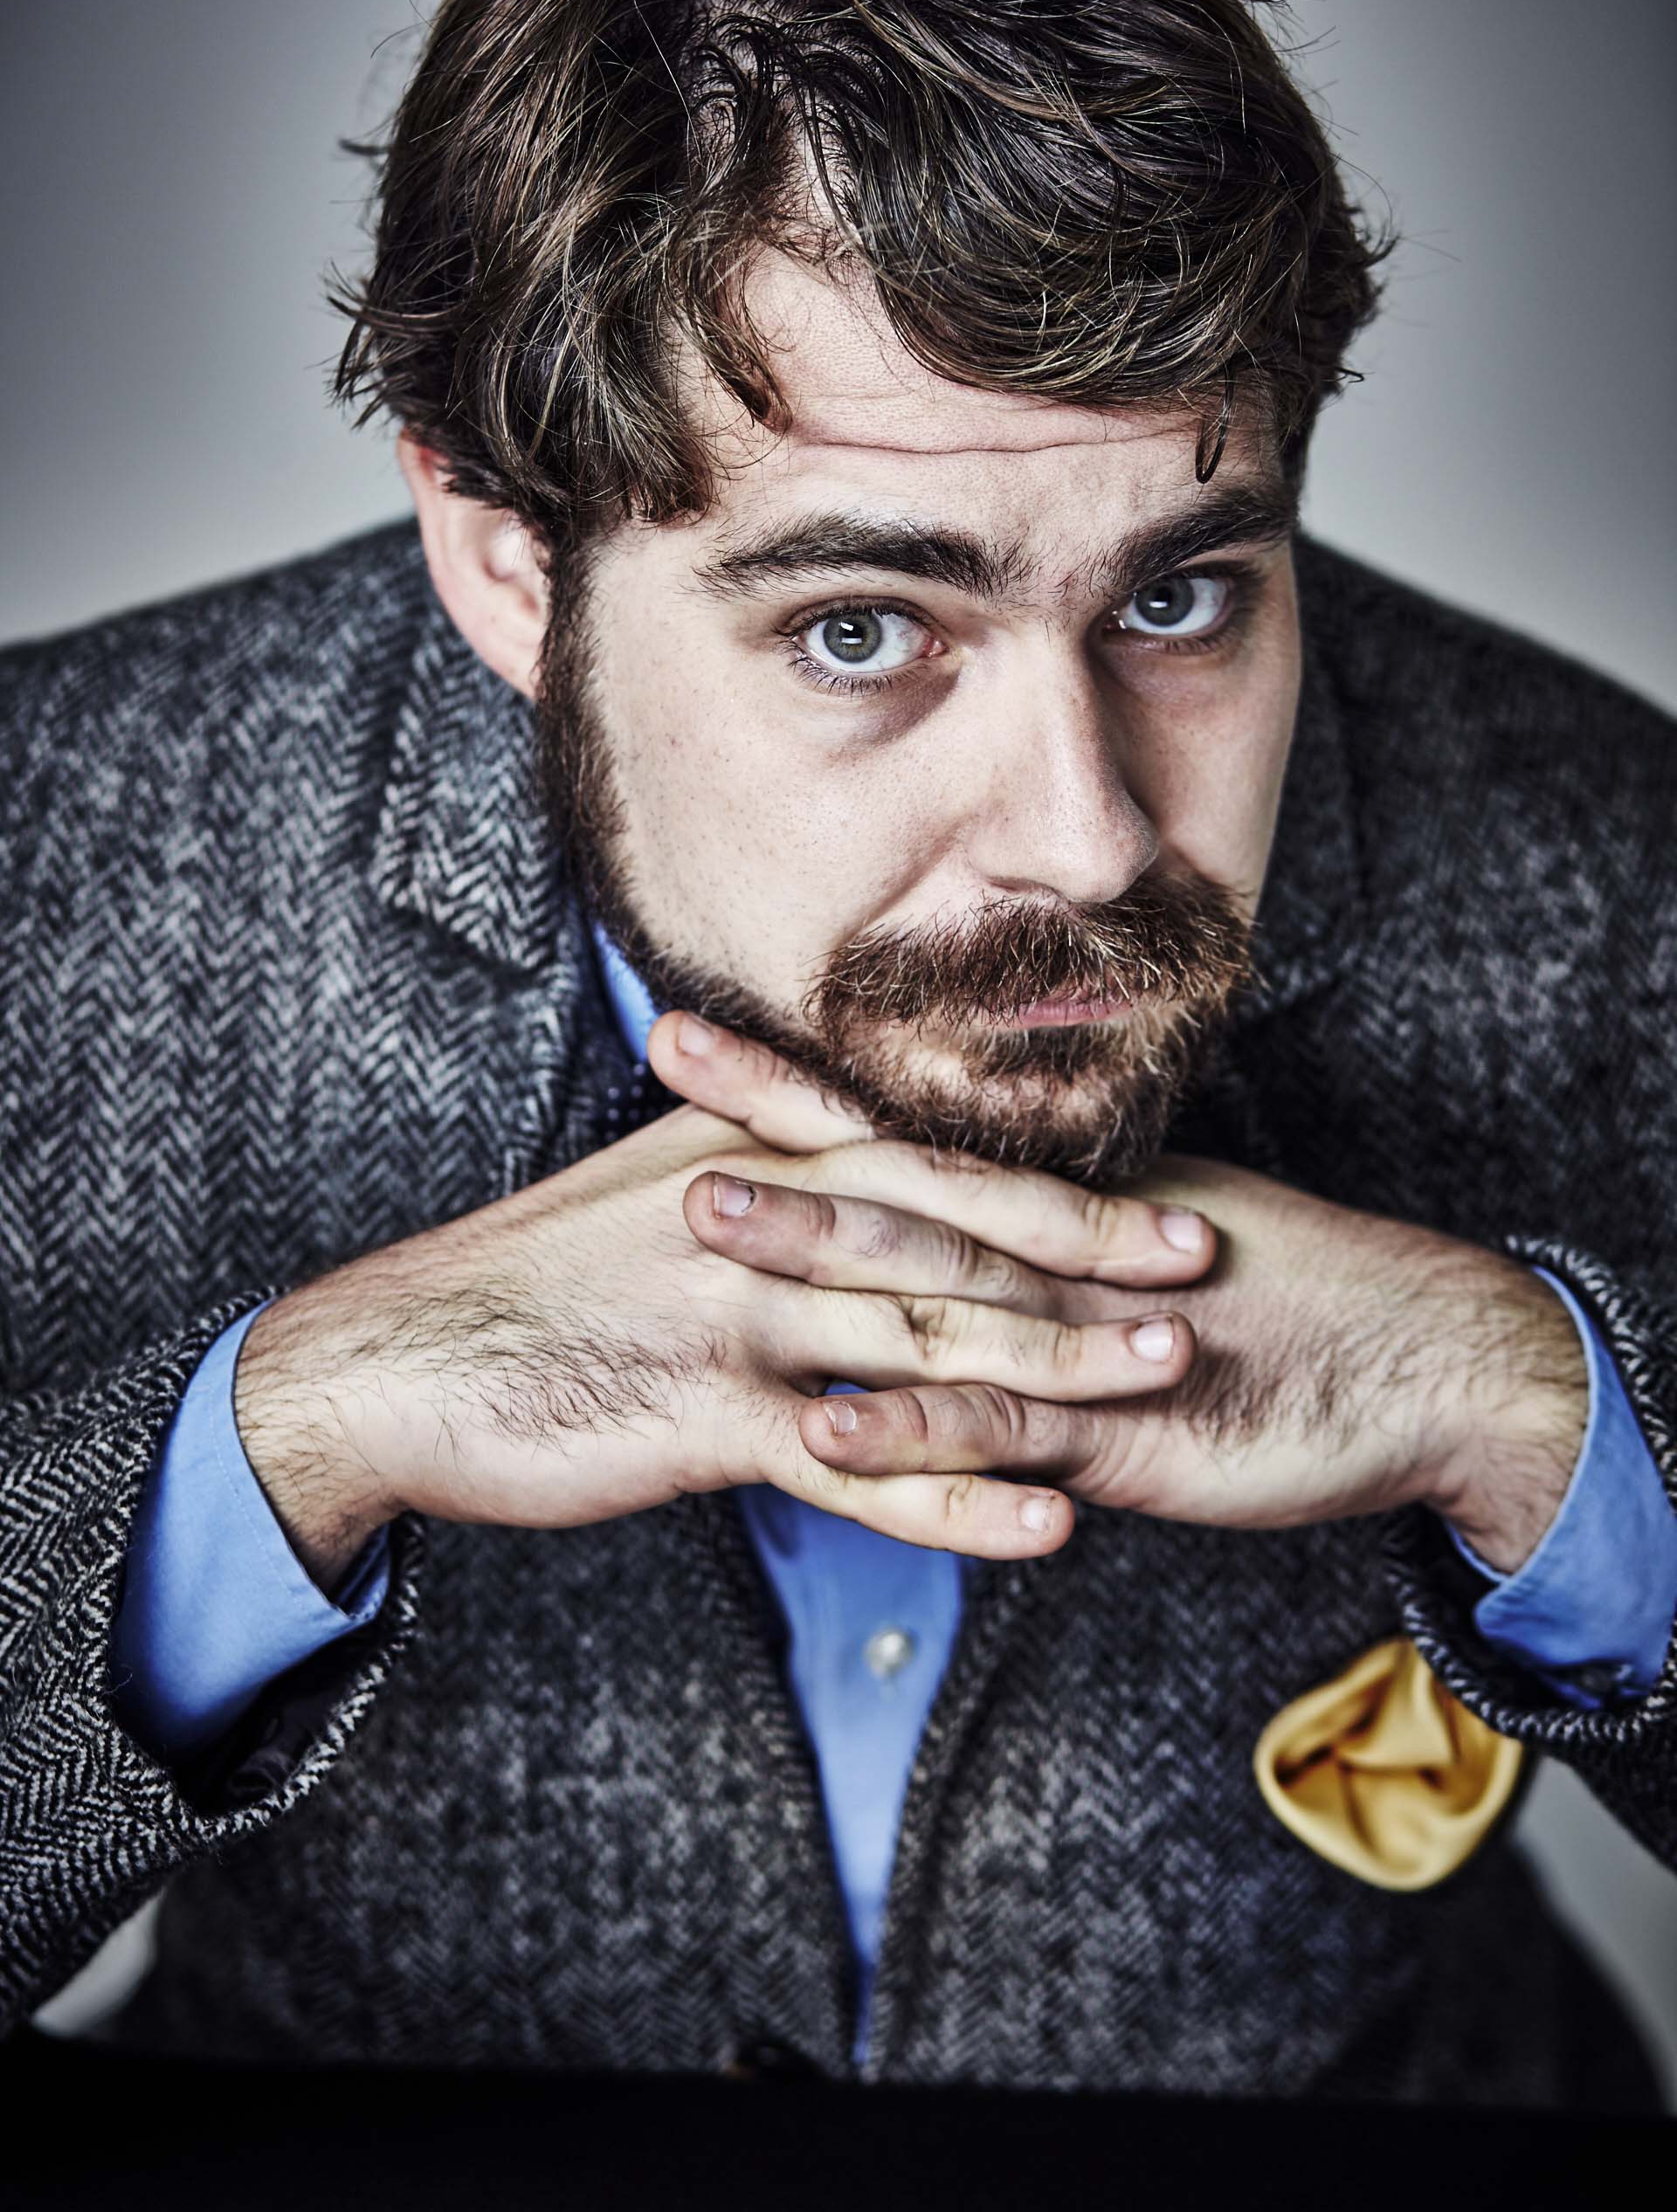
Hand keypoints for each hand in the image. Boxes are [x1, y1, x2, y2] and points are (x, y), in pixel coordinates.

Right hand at [233, 1026, 1214, 1589]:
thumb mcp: (647, 1189)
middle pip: (955, 1232)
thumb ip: (754, 1166)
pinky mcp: (707, 1417)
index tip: (1153, 1183)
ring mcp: (737, 1316)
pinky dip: (959, 1498)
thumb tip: (846, 1163)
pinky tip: (1047, 1525)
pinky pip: (861, 1465)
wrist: (401, 1356)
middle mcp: (759, 1219)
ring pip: (927, 1337)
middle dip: (1089, 1251)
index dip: (1048, 1175)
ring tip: (1169, 1379)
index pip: (928, 1157)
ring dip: (1057, 1360)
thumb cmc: (534, 1281)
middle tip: (1206, 1268)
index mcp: (751, 1155)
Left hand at [654, 1029, 1589, 1572]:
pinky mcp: (1114, 1425)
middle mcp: (1054, 1248)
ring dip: (817, 1253)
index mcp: (1050, 1206)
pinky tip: (821, 1432)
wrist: (1420, 1360)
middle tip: (659, 1074)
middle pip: (895, 1176)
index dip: (786, 1087)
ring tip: (705, 1228)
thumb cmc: (1280, 1315)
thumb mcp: (1137, 1271)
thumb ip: (1037, 1261)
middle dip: (774, 1135)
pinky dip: (910, 1428)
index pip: (896, 1129)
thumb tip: (945, 1253)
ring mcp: (1077, 1332)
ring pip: (930, 1283)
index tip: (681, 1039)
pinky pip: (996, 1425)